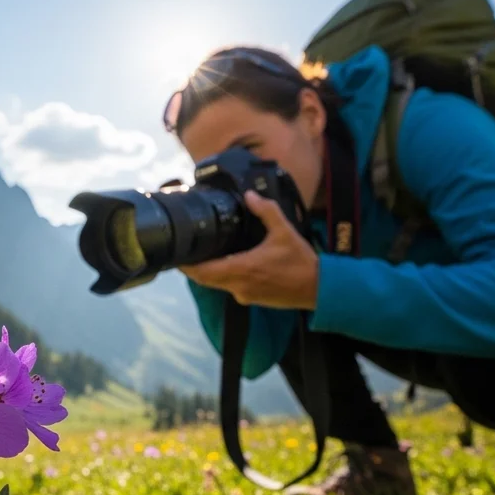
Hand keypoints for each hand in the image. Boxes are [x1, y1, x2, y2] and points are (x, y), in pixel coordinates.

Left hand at [179, 191, 319, 309]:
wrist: (318, 289)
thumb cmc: (300, 261)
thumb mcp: (284, 231)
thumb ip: (266, 211)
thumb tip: (249, 195)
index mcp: (242, 268)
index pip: (203, 272)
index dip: (186, 266)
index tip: (176, 256)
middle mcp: (238, 285)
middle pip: (205, 280)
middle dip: (194, 268)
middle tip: (185, 253)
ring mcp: (244, 295)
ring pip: (217, 284)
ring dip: (209, 272)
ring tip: (204, 255)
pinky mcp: (252, 299)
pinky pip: (230, 288)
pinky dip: (223, 277)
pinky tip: (226, 264)